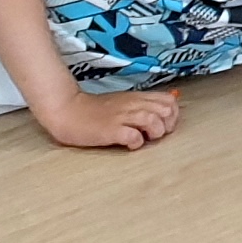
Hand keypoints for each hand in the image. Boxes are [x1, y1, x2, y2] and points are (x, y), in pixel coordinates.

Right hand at [40, 88, 180, 150]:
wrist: (68, 111)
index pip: (169, 101)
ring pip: (153, 120)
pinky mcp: (110, 130)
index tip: (164, 125)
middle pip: (166, 110)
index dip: (172, 115)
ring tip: (143, 139)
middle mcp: (133, 105)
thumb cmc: (95, 110)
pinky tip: (129, 144)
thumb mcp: (123, 102)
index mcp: (137, 98)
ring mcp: (121, 117)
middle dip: (167, 125)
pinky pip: (132, 136)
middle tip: (154, 134)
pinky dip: (136, 143)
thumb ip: (141, 105)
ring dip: (153, 133)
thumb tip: (161, 112)